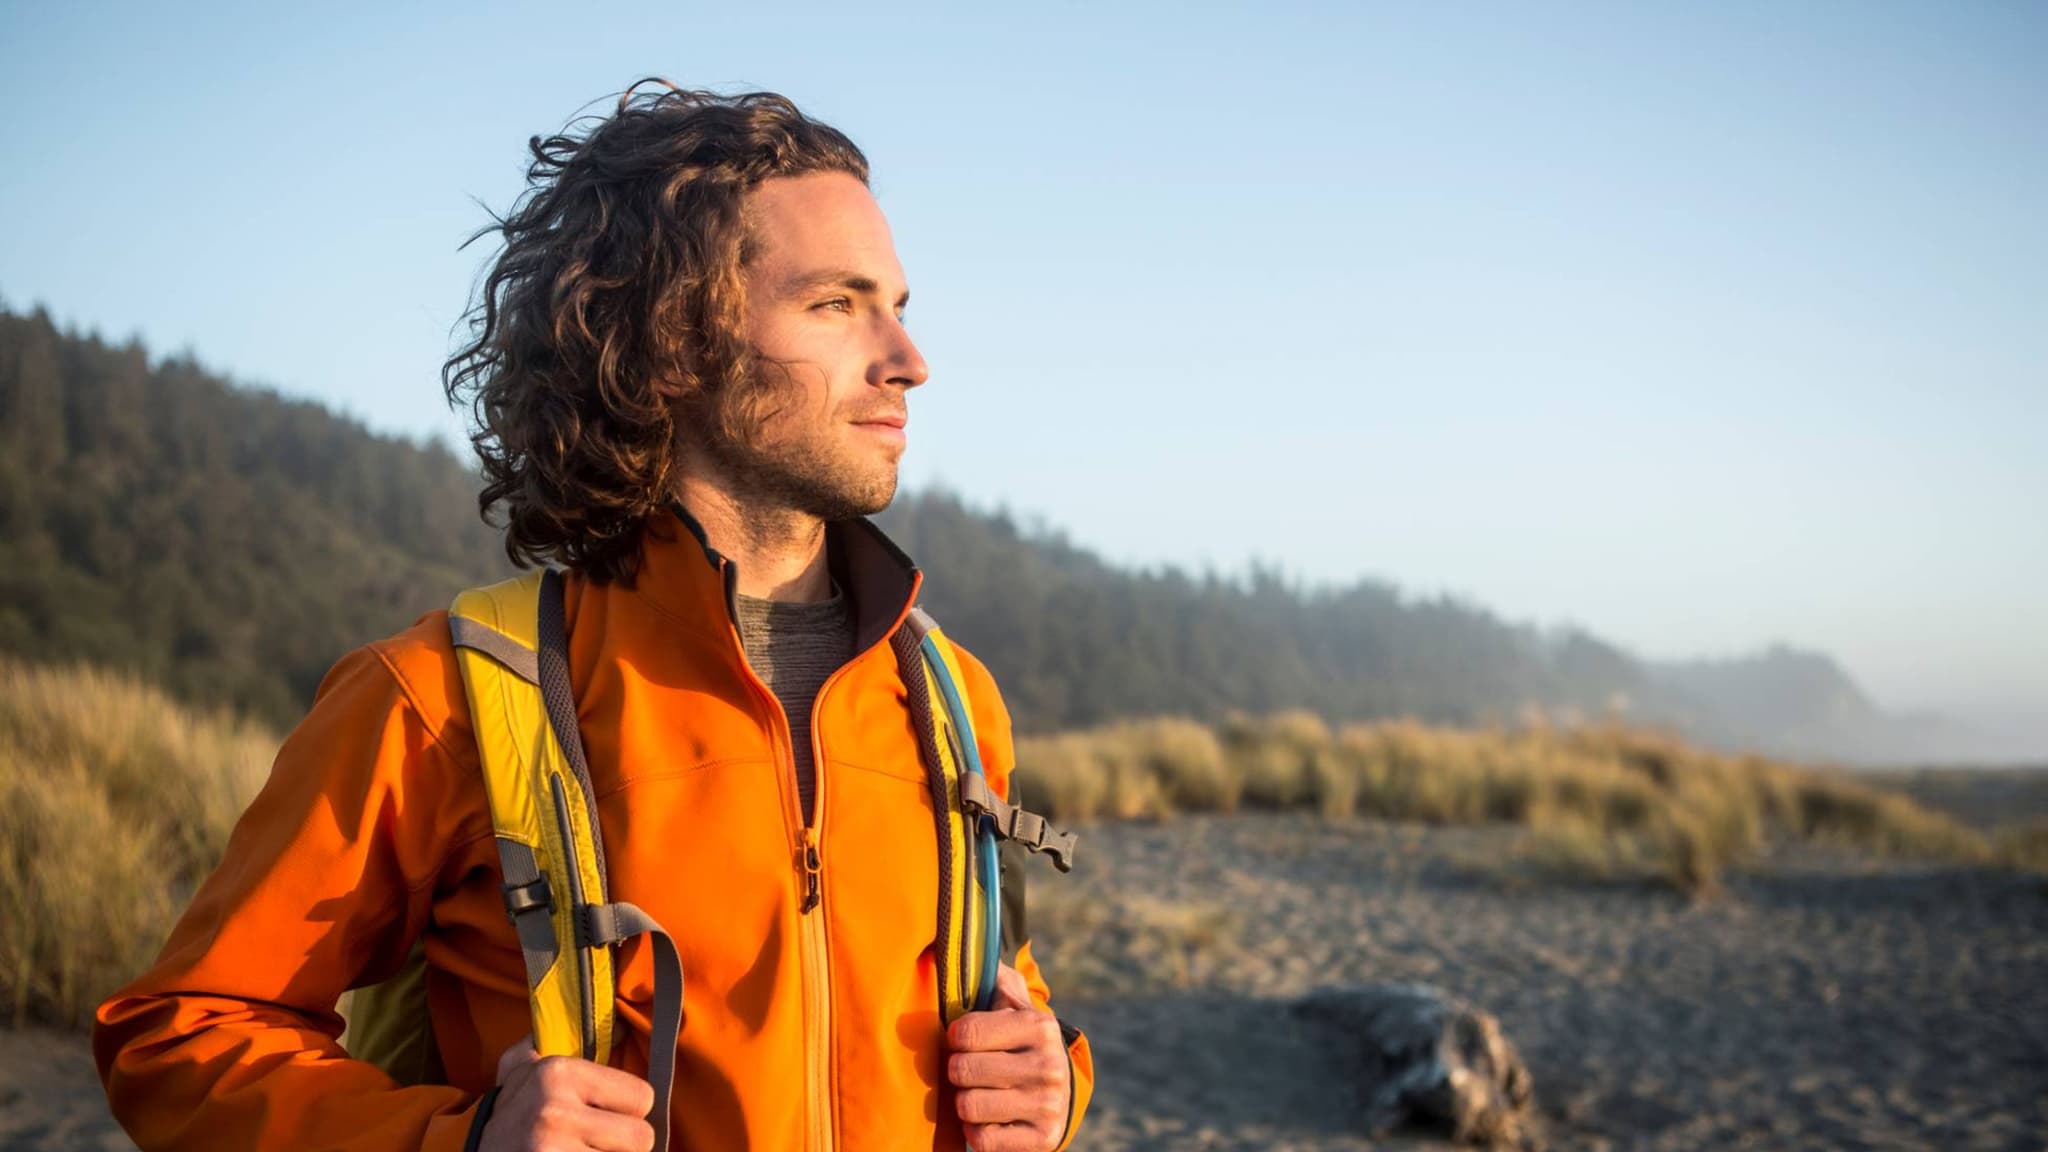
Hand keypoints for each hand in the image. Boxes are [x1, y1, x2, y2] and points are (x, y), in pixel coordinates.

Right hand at [478, 1034, 655, 1151]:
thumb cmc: (506, 1113)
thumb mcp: (520, 1067)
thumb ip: (560, 1037)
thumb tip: (623, 1029)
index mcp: (558, 1072)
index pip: (642, 1097)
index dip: (630, 1113)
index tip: (606, 1118)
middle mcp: (555, 1109)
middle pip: (641, 1138)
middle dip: (625, 1147)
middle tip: (596, 1145)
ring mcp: (551, 1149)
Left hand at [945, 964, 1070, 1151]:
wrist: (1059, 1092)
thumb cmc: (1019, 1041)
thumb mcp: (1011, 1004)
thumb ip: (991, 976)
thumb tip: (964, 948)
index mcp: (1039, 1026)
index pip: (964, 1033)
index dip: (955, 1038)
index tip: (963, 1039)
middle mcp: (1049, 1066)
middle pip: (962, 1071)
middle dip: (958, 1070)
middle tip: (971, 1068)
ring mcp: (1048, 1106)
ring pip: (968, 1106)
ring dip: (965, 1101)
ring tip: (980, 1091)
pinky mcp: (1043, 1140)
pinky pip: (981, 1140)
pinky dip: (977, 1130)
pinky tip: (990, 1117)